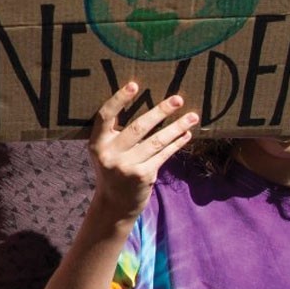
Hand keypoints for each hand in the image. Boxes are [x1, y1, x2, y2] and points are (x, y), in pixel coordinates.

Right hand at [90, 83, 197, 218]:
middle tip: (178, 99)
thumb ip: (115, 132)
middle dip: (160, 111)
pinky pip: (163, 155)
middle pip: (138, 127)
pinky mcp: (143, 176)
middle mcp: (110, 154)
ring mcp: (127, 166)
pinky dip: (176, 144)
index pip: (105, 116)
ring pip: (156, 141)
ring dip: (176, 127)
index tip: (134, 84)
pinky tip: (186, 135)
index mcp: (97, 143)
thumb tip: (143, 102)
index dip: (119, 99)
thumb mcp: (105, 151)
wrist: (114, 204)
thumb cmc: (112, 168)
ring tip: (192, 116)